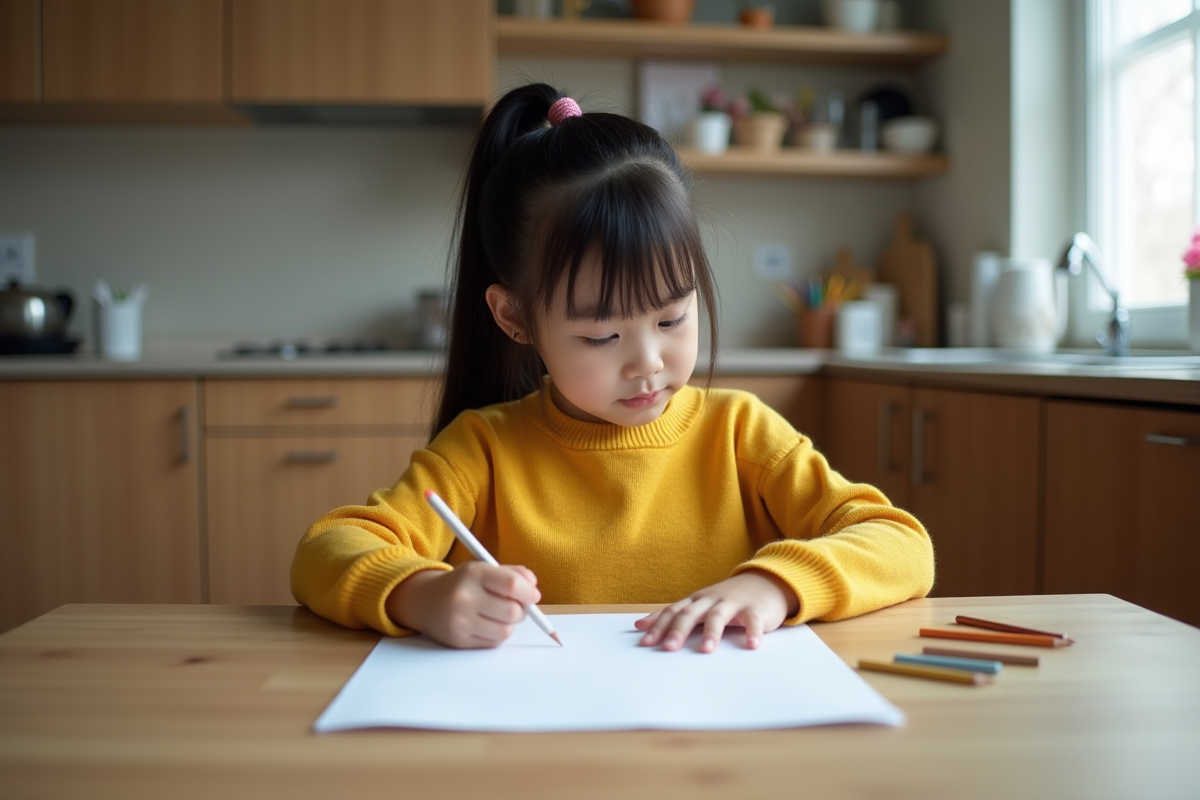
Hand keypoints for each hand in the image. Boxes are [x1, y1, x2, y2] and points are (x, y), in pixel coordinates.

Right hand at [385, 562, 541, 648]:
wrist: (424, 601)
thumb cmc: (462, 583)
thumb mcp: (483, 569)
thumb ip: (512, 574)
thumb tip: (533, 587)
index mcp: (473, 573)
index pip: (512, 585)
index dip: (529, 592)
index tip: (533, 595)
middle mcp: (464, 597)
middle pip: (513, 611)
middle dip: (522, 610)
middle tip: (516, 606)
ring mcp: (460, 621)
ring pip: (506, 630)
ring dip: (510, 624)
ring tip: (499, 615)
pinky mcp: (459, 641)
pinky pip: (494, 642)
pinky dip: (497, 634)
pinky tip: (486, 624)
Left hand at [634, 571, 798, 653]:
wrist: (765, 583)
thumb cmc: (727, 599)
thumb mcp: (698, 604)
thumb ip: (672, 615)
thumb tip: (639, 625)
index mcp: (696, 601)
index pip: (673, 612)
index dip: (659, 626)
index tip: (646, 642)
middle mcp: (711, 599)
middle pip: (691, 613)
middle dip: (678, 630)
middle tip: (668, 648)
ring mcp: (733, 603)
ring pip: (719, 616)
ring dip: (712, 633)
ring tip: (706, 650)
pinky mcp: (756, 609)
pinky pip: (753, 621)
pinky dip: (752, 632)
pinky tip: (751, 645)